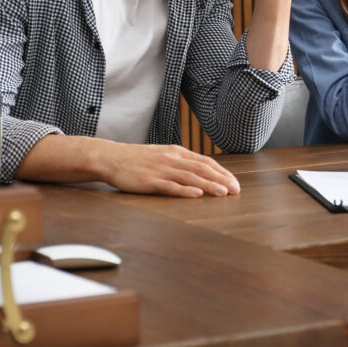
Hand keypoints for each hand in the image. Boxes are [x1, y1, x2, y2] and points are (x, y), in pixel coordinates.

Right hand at [103, 143, 240, 197]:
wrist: (111, 158)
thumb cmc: (136, 159)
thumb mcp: (161, 155)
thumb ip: (179, 161)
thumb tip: (199, 171)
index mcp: (175, 152)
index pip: (204, 161)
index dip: (221, 172)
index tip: (234, 182)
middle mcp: (171, 158)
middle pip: (201, 168)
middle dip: (221, 179)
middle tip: (236, 189)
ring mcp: (160, 170)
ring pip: (189, 177)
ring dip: (209, 185)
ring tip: (223, 193)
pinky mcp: (149, 181)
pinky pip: (170, 186)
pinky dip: (185, 191)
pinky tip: (197, 195)